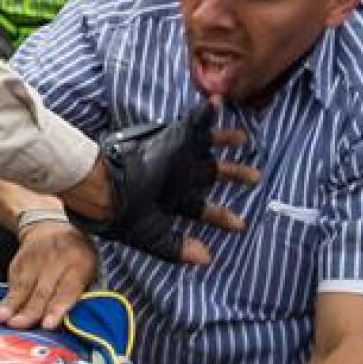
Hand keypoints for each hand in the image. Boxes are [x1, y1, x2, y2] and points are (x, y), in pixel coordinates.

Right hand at [0, 220, 97, 329]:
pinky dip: (8, 297)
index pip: (67, 289)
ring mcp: (35, 258)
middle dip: (31, 310)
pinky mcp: (19, 259)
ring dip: (13, 304)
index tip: (47, 325)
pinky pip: (13, 281)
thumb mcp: (88, 269)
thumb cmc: (76, 256)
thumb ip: (79, 291)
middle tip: (19, 326)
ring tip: (2, 319)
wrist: (51, 226)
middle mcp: (56, 260)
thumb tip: (69, 320)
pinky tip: (1, 310)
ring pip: (24, 285)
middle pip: (43, 290)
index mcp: (79, 264)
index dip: (57, 308)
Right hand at [61, 89, 261, 261]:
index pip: (203, 208)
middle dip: (235, 175)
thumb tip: (207, 260)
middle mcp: (179, 176)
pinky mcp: (175, 138)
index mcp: (174, 199)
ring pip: (208, 146)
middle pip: (212, 174)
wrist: (106, 189)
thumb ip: (178, 250)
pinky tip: (218, 103)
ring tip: (244, 139)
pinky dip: (207, 112)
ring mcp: (178, 155)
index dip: (222, 217)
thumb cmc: (125, 214)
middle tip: (256, 178)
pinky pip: (195, 121)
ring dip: (226, 140)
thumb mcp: (153, 238)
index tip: (240, 226)